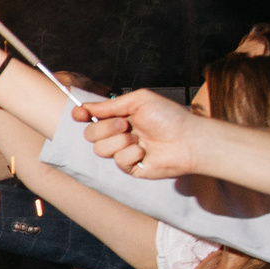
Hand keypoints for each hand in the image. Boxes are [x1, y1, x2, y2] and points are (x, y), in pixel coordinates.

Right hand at [77, 90, 205, 177]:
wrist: (188, 140)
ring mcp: (123, 151)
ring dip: (120, 141)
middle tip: (126, 124)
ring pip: (100, 149)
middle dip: (106, 128)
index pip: (92, 116)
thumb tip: (86, 106)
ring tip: (139, 138)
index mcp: (120, 116)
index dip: (82, 115)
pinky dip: (132, 154)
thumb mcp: (139, 101)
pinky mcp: (130, 167)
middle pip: (90, 133)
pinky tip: (145, 151)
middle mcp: (119, 134)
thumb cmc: (170, 118)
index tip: (80, 113)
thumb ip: (110, 104)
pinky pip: (118, 161)